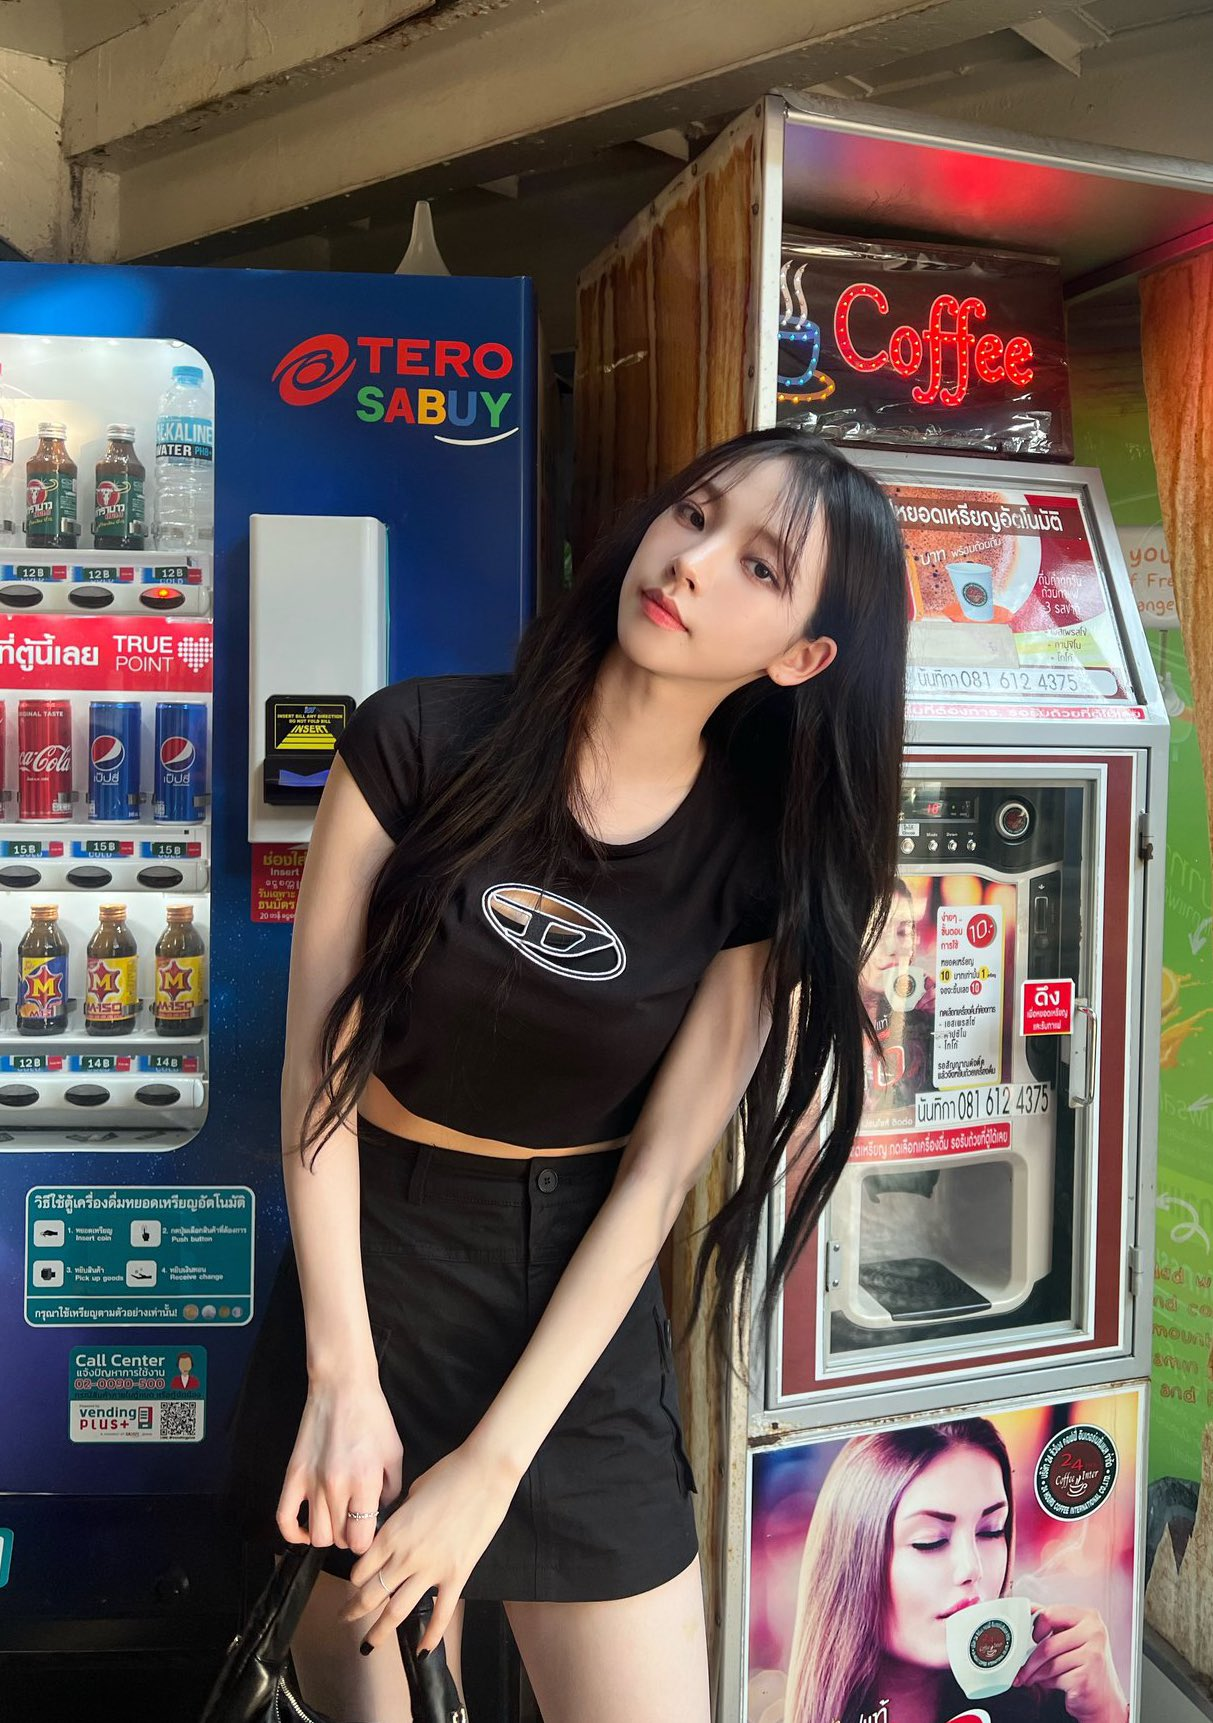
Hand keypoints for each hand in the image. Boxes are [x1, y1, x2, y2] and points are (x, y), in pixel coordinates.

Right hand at [276, 1375, 403, 1556]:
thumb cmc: (372, 1417)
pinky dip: (293, 1533)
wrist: (342, 1388)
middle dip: (349, 1536)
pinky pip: (284, 1519)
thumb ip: (392, 1490)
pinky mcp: (293, 1475)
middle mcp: (336, 1488)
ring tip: (336, 1519)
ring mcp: (311, 1483)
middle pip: (339, 1540)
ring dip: (328, 1534)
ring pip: (316, 1536)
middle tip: (354, 1520)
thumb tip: (380, 1513)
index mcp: (365, 1482)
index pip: (360, 1540)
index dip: (366, 1541)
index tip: (369, 1531)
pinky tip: (306, 1528)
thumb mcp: (394, 1453)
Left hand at [339, 1439, 518, 1653]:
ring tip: (368, 1644)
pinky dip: (431, 1636)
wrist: (484, 1474)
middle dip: (354, 1610)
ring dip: (379, 1632)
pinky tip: (422, 1650)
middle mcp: (404, 1557)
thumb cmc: (448, 1474)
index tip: (353, 1585)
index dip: (354, 1580)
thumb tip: (397, 1528)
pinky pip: (441, 1614)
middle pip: (371, 1594)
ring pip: (397, 1611)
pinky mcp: (456, 1576)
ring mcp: (431, 1570)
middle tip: (344, 1619)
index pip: (361, 1569)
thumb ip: (399, 1518)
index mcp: (391, 1533)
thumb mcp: (412, 1493)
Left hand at [1014, 1605, 1128, 1722]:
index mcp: (1089, 1617)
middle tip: (1021, 1667)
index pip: (1050, 1613)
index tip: (1032, 1638)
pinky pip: (1055, 1678)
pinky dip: (1046, 1683)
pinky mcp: (1086, 1678)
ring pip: (1049, 1663)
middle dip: (1029, 1659)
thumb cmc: (1085, 1666)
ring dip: (1034, 1673)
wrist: (1104, 1700)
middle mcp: (1094, 1633)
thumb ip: (1054, 1621)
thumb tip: (1028, 1608)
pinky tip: (1049, 1684)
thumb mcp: (1073, 1637)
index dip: (1036, 1627)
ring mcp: (1093, 1655)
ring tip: (1031, 1677)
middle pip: (1047, 1643)